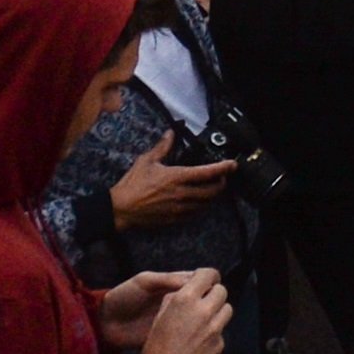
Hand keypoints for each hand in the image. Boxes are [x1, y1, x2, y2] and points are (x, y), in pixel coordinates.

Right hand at [108, 131, 236, 227]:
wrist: (120, 209)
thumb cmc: (132, 185)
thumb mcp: (146, 161)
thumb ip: (162, 147)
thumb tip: (170, 134)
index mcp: (177, 177)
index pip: (207, 173)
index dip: (223, 168)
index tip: (232, 165)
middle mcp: (182, 194)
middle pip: (211, 191)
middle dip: (221, 184)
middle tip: (223, 178)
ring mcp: (179, 209)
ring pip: (205, 204)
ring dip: (212, 197)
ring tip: (213, 189)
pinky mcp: (174, 219)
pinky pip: (194, 214)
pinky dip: (200, 207)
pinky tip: (198, 203)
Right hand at [133, 267, 233, 353]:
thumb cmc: (156, 346)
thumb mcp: (160, 315)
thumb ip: (176, 298)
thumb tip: (188, 290)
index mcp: (185, 299)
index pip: (208, 274)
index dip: (208, 276)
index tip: (207, 280)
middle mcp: (203, 311)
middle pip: (222, 291)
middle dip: (213, 294)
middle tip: (204, 302)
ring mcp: (214, 329)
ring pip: (227, 309)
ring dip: (217, 311)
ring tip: (204, 321)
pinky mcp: (219, 345)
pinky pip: (221, 331)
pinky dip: (214, 333)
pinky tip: (200, 341)